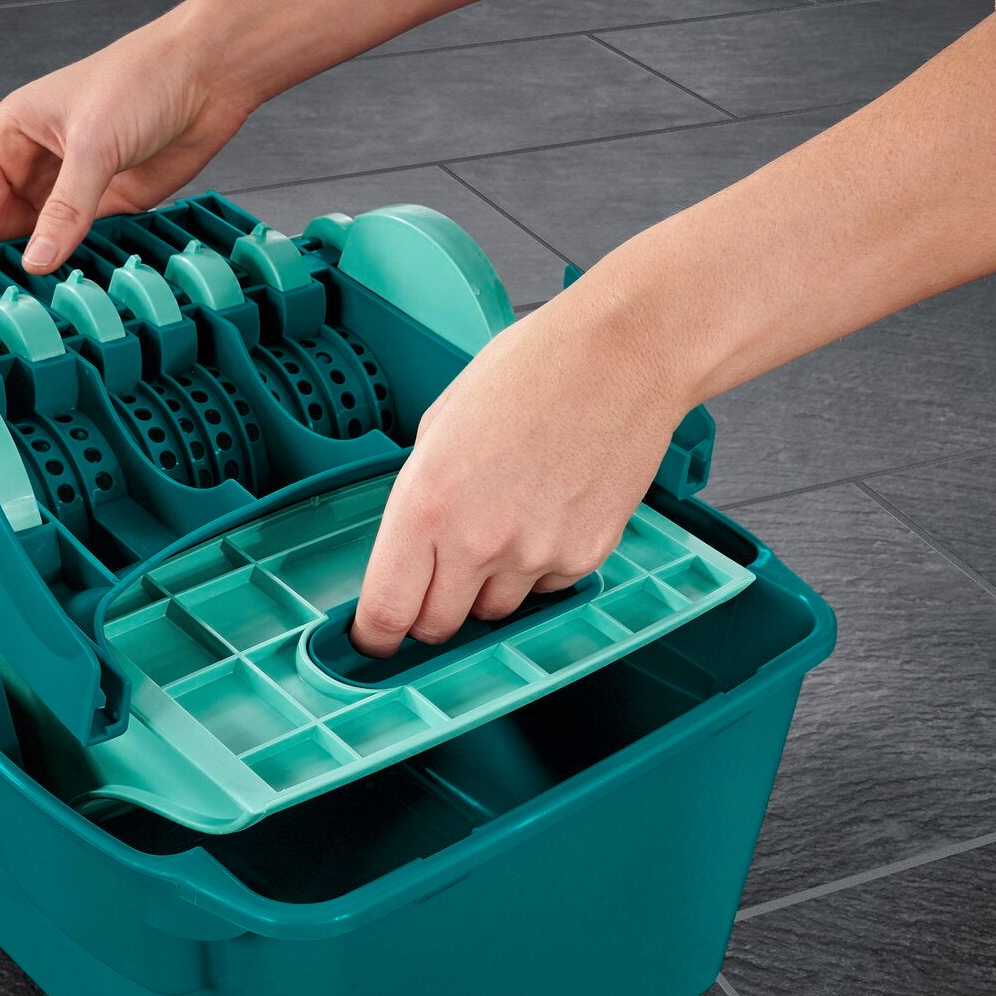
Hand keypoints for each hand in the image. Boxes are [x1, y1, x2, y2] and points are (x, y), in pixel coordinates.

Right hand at [0, 10, 255, 270]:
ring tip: (26, 310)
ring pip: (45, 239)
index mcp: (14, 133)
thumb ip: (66, 208)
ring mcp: (77, 185)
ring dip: (40, 271)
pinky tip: (73, 294)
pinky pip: (87, 243)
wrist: (208, 76)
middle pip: (4, 225)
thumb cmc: (142, 78)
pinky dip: (80, 268)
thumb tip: (36, 260)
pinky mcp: (115, 203)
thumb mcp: (93, 144)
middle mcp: (40, 161)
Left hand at [351, 287, 689, 656]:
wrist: (622, 357)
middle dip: (431, 611)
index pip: (387, 610)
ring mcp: (535, 554)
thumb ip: (420, 493)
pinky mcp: (584, 558)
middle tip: (441, 576)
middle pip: (438, 627)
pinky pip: (546, 589)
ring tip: (509, 520)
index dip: (374, 634)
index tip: (374, 638)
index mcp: (427, 502)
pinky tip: (549, 511)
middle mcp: (478, 540)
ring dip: (488, 587)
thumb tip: (410, 544)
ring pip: (494, 612)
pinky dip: (540, 568)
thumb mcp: (442, 422)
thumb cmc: (534, 370)